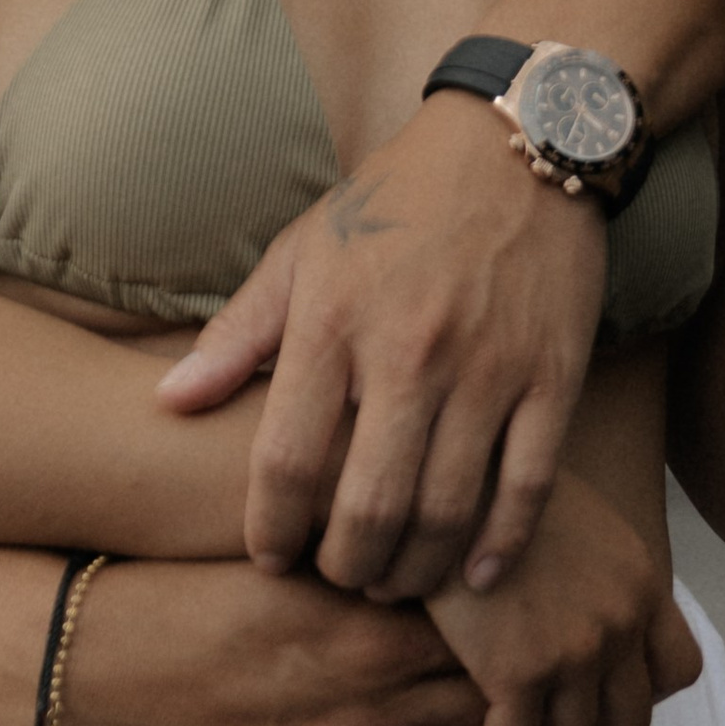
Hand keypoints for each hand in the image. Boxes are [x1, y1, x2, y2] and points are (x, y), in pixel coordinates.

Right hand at [58, 555, 596, 725]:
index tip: (586, 637)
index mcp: (369, 636)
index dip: (549, 646)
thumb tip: (428, 518)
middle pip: (499, 722)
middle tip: (607, 708)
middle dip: (560, 717)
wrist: (88, 664)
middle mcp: (369, 712)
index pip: (494, 647)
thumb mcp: (280, 552)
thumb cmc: (178, 588)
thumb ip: (361, 545)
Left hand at [156, 102, 608, 602]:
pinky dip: (500, 547)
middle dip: (345, 566)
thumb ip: (239, 332)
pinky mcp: (555, 378)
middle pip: (369, 506)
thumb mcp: (305, 248)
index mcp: (334, 319)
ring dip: (413, 570)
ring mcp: (489, 370)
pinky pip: (528, 487)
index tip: (269, 558)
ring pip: (447, 512)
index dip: (271, 528)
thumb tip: (169, 401)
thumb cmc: (397, 199)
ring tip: (391, 582)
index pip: (287, 458)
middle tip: (336, 577)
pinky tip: (473, 577)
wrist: (516, 144)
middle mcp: (409, 352)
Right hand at [426, 470, 702, 725]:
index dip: (641, 688)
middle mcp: (620, 622)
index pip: (681, 670)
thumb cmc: (502, 487)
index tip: (598, 682)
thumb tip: (593, 616)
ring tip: (502, 718)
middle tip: (546, 707)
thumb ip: (604, 574)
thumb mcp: (581, 518)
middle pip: (631, 720)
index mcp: (641, 583)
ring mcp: (573, 651)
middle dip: (589, 721)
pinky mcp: (516, 672)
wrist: (447, 477)